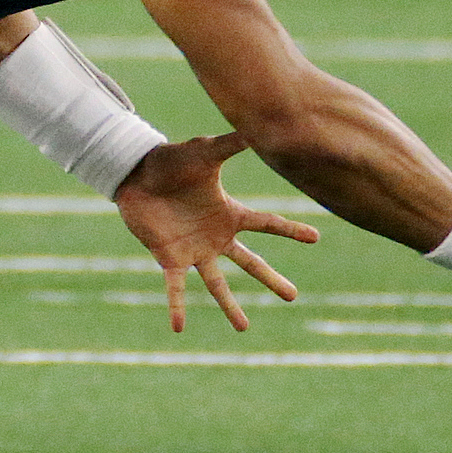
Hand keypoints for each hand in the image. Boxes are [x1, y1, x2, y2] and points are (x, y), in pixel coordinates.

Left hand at [114, 132, 321, 332]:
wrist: (134, 174)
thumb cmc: (171, 161)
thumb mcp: (205, 152)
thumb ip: (232, 143)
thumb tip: (259, 124)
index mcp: (229, 214)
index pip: (267, 224)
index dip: (291, 230)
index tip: (317, 238)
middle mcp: (216, 236)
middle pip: (251, 263)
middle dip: (271, 280)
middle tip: (292, 297)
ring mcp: (193, 250)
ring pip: (217, 283)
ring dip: (230, 306)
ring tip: (243, 328)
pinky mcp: (168, 258)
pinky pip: (175, 287)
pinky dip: (176, 306)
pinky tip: (178, 328)